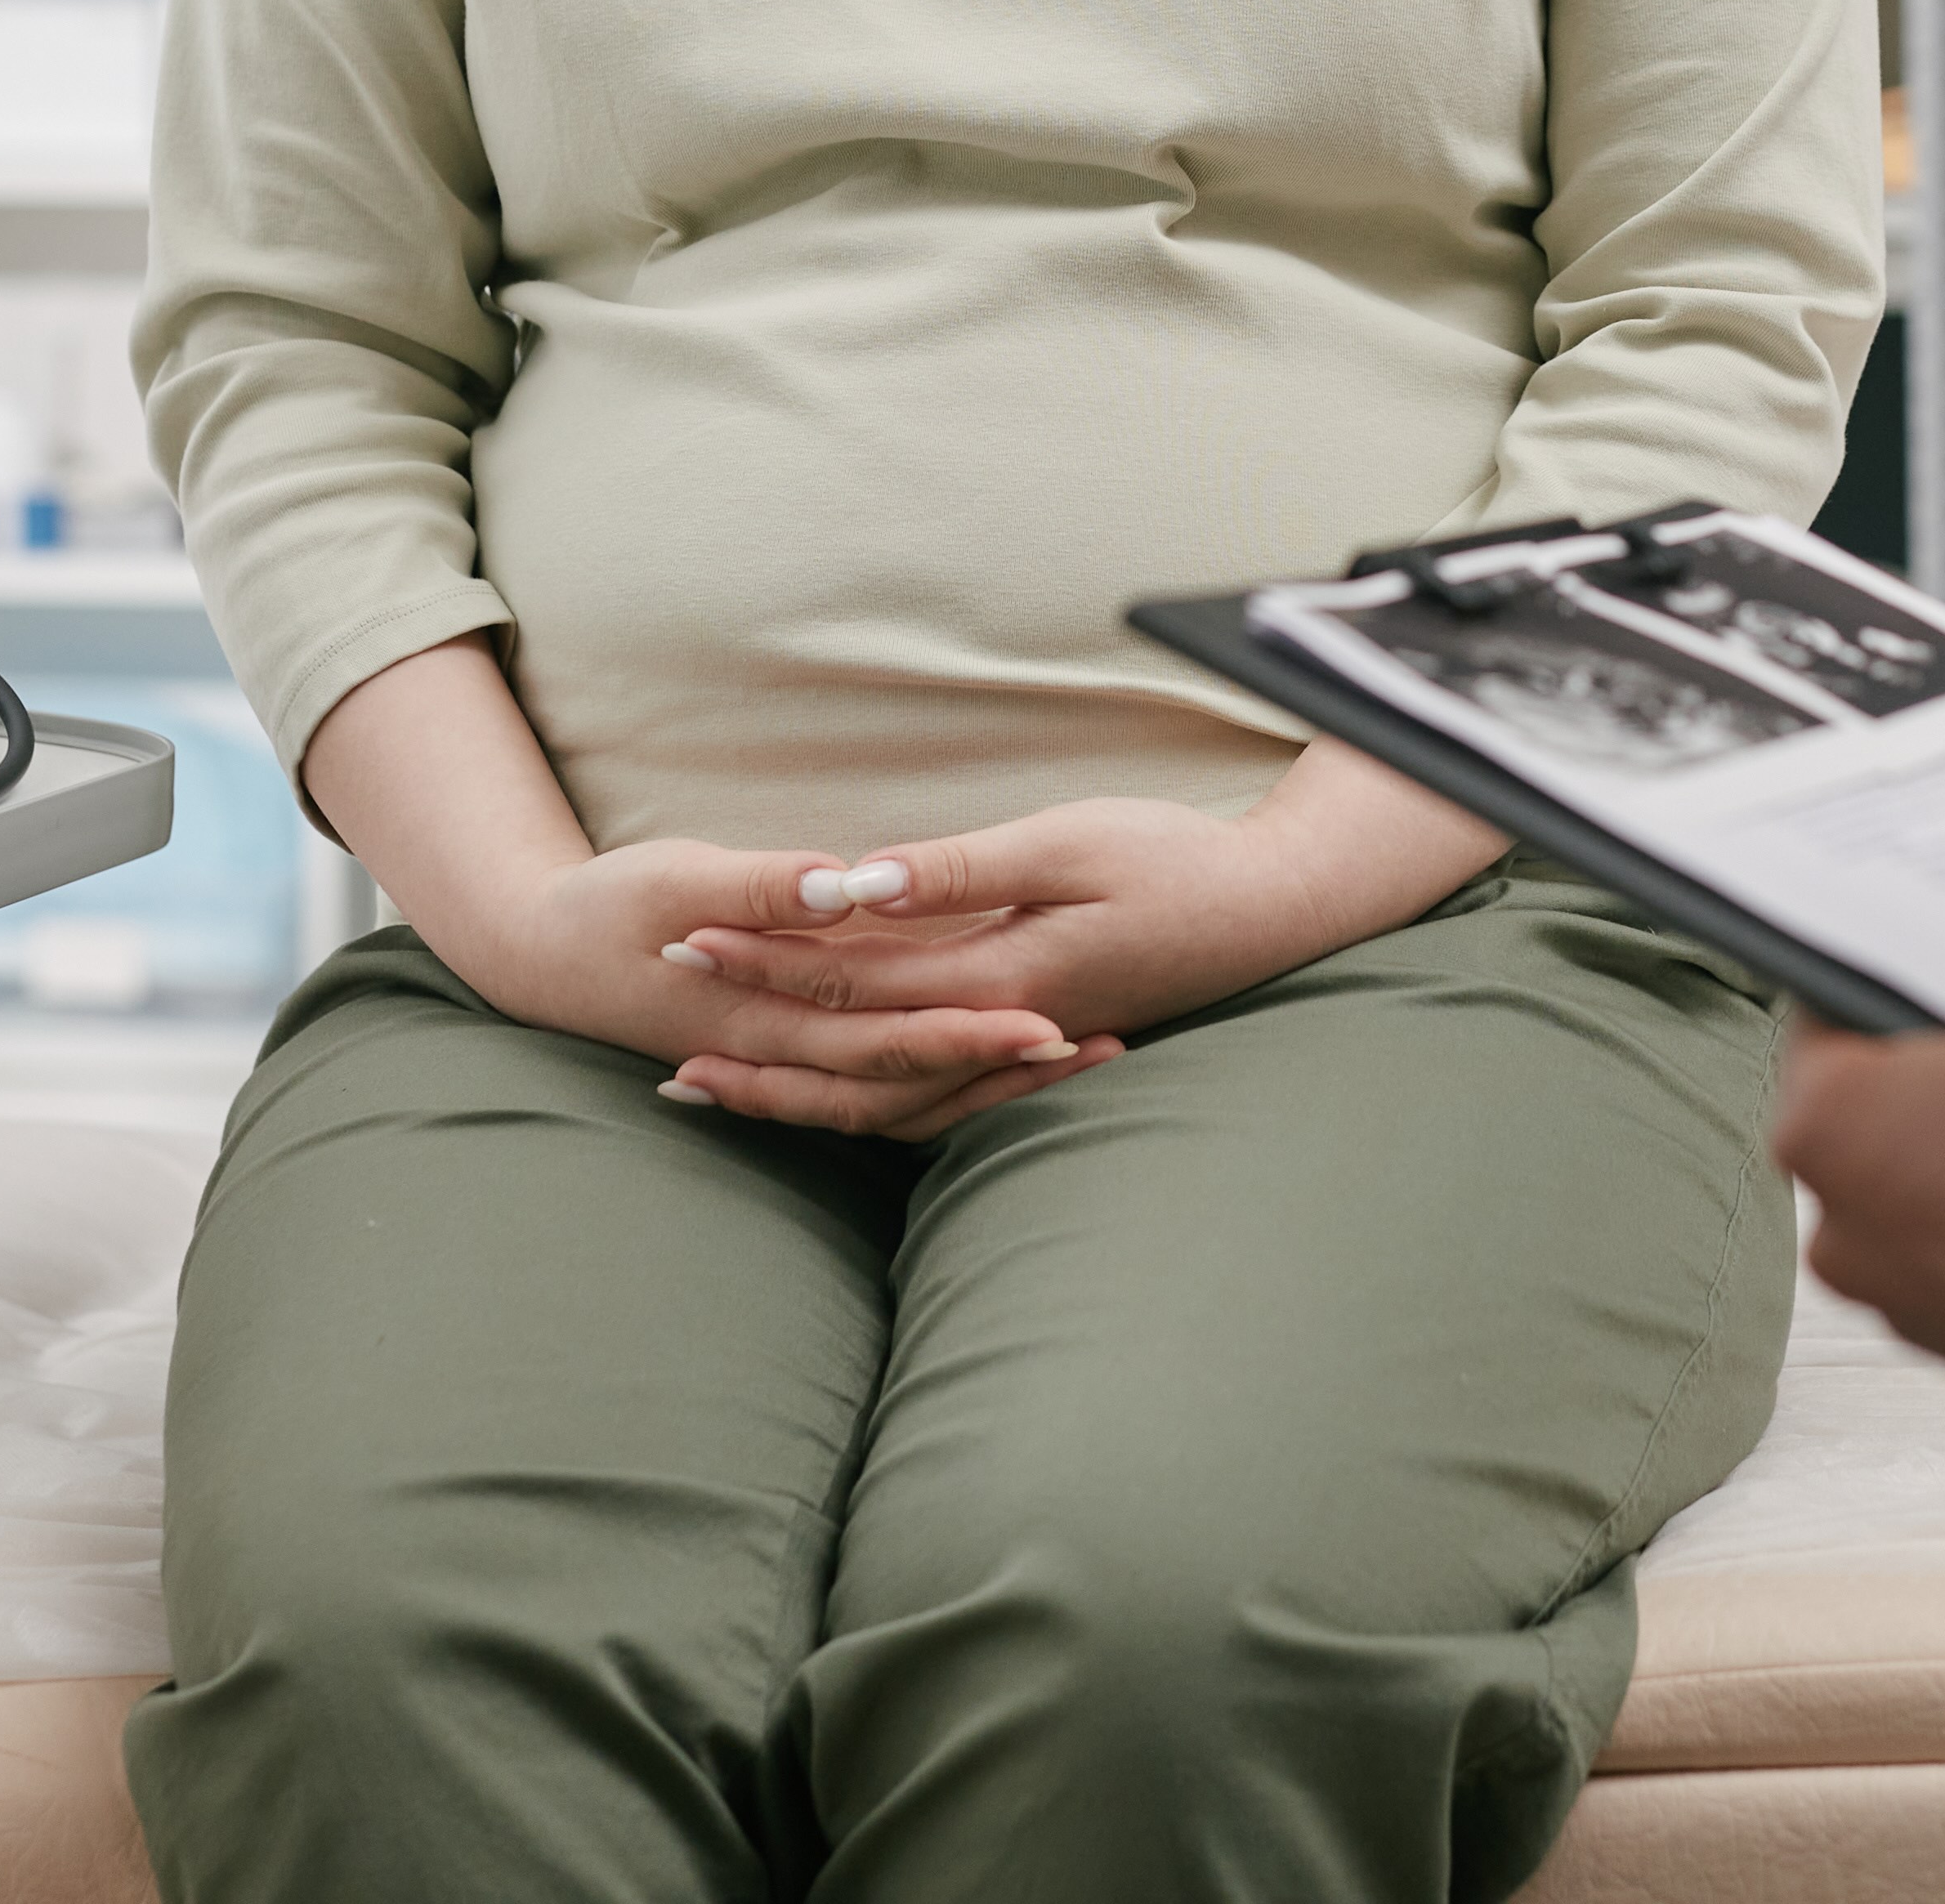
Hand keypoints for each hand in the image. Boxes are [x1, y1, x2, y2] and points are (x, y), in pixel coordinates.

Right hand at [456, 835, 1104, 1138]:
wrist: (538, 955)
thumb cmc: (605, 909)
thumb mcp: (675, 877)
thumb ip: (760, 885)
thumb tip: (840, 885)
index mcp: (762, 1015)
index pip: (883, 1036)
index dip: (966, 1031)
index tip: (1046, 1018)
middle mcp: (785, 1054)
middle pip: (911, 1079)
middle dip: (1000, 1067)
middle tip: (1095, 1045)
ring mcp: (789, 1060)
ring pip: (904, 1096)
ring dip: (987, 1083)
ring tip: (1079, 1055)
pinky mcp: (792, 1048)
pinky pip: (879, 1084)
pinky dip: (944, 1081)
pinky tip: (1001, 1065)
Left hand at [656, 745, 1507, 1129]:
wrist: (1276, 911)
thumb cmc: (1177, 861)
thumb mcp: (1064, 844)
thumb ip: (955, 873)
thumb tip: (855, 886)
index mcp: (999, 977)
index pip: (853, 980)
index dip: (765, 960)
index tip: (685, 940)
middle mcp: (1001, 1034)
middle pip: (854, 1063)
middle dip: (760, 1052)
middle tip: (668, 1054)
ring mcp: (1021, 1055)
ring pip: (889, 1100)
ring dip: (802, 1096)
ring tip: (721, 1091)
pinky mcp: (1037, 1051)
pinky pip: (935, 1100)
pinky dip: (870, 1101)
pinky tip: (830, 1099)